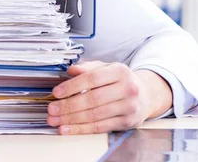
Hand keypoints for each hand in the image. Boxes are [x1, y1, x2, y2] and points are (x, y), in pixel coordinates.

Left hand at [46, 61, 171, 134]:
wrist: (146, 94)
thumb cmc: (120, 80)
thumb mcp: (105, 67)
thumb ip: (87, 67)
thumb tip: (70, 70)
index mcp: (119, 71)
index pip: (92, 78)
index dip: (72, 86)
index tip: (56, 92)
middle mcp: (127, 89)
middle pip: (92, 99)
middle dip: (68, 106)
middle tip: (52, 109)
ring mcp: (128, 107)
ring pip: (95, 115)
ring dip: (71, 120)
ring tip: (55, 120)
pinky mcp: (127, 123)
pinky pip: (100, 127)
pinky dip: (81, 129)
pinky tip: (67, 128)